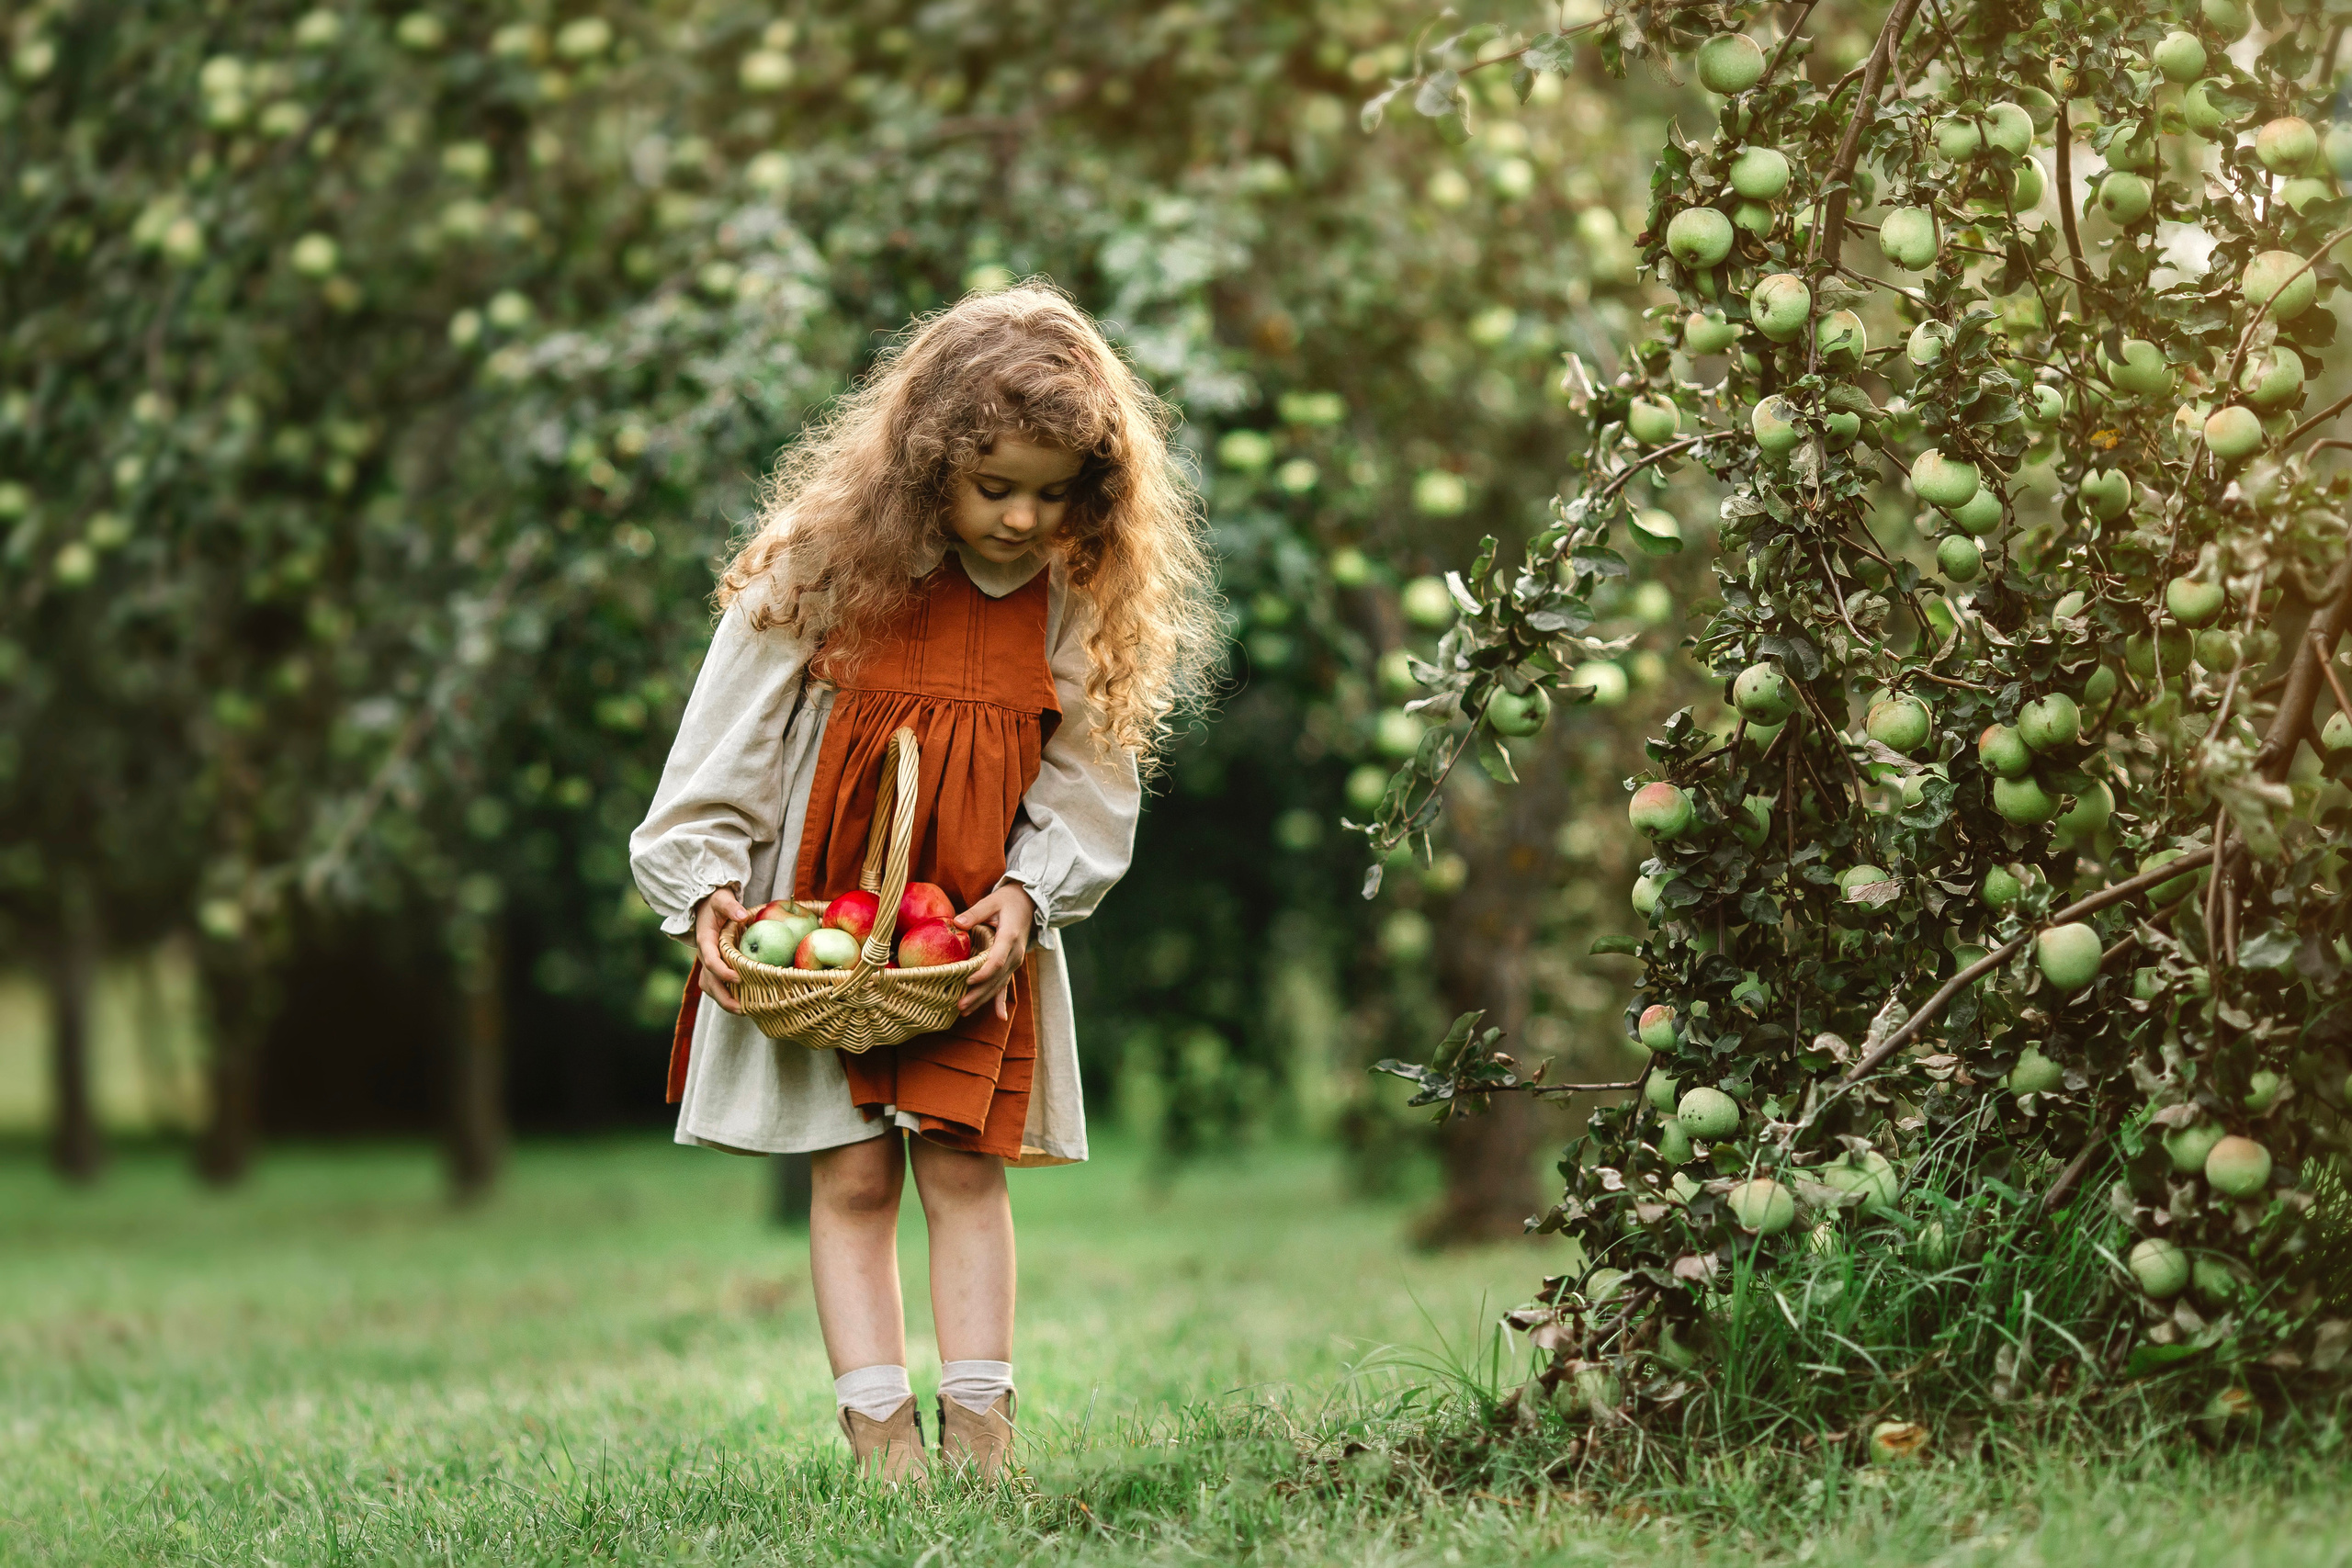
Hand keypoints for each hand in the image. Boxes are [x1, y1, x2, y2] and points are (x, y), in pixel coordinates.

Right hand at [693, 885, 750, 1014]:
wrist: (706, 904)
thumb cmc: (716, 902)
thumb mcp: (722, 899)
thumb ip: (730, 906)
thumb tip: (741, 915)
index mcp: (705, 941)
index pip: (710, 961)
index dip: (722, 972)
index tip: (738, 979)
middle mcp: (703, 954)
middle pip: (709, 981)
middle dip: (723, 997)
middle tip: (741, 1009)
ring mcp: (706, 962)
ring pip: (710, 986)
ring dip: (723, 1000)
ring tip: (742, 1011)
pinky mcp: (712, 966)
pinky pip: (715, 985)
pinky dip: (725, 995)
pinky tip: (742, 1002)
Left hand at [952, 884, 1034, 1018]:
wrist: (1030, 903)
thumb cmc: (1008, 901)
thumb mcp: (992, 901)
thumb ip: (975, 912)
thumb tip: (957, 923)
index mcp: (1009, 937)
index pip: (996, 960)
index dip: (983, 973)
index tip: (968, 980)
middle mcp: (1015, 953)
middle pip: (996, 978)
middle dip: (978, 994)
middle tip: (960, 1005)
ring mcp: (1015, 961)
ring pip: (999, 984)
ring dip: (983, 999)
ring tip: (964, 1011)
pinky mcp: (1013, 964)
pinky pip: (1006, 984)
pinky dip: (1001, 1000)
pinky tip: (1000, 1017)